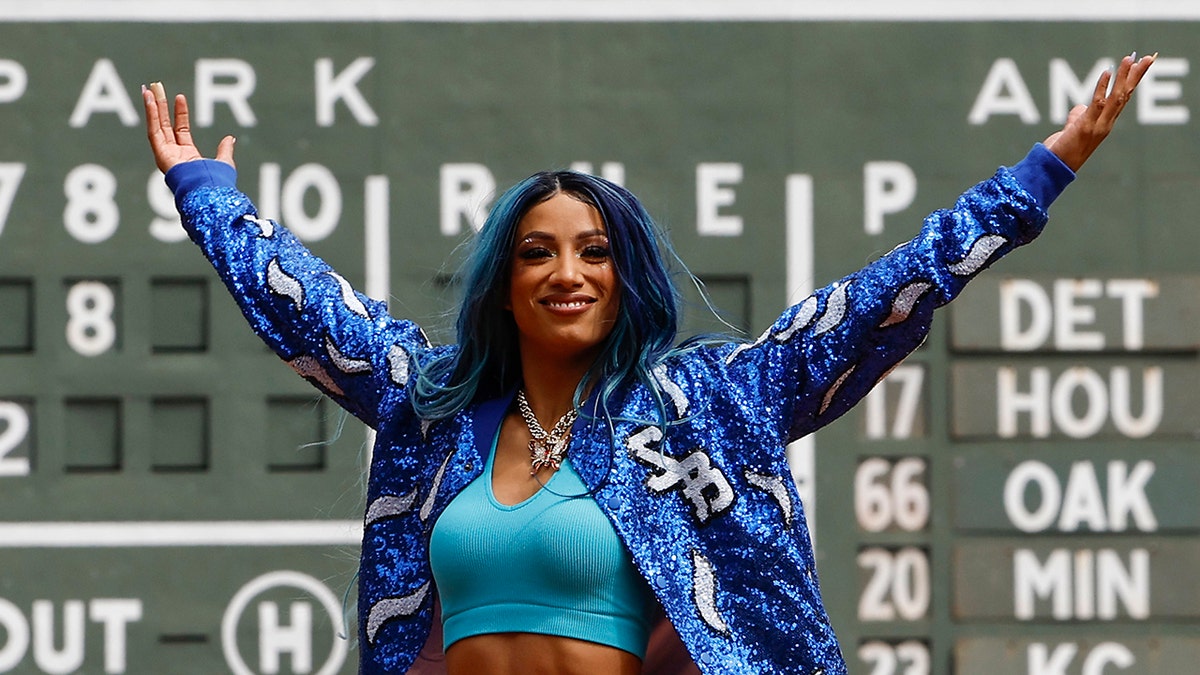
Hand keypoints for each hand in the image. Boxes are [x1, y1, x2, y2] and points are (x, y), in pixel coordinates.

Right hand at [143, 82, 235, 173]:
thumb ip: (225, 150)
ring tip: (149, 90)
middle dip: (161, 107)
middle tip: (157, 89)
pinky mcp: (160, 153)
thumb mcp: (224, 162)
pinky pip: (153, 131)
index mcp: (187, 156)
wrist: (207, 190)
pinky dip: (151, 116)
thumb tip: (230, 138)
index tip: (180, 97)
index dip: (180, 113)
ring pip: (157, 126)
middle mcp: (174, 154)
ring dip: (152, 108)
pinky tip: (149, 101)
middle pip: (165, 125)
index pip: (181, 129)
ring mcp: (165, 154)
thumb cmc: (215, 182)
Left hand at [1042, 53, 1154, 171]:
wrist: (1052, 169)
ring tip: (1130, 58)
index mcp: (1105, 123)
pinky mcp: (1086, 127)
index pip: (1123, 99)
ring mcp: (1098, 126)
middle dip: (1137, 76)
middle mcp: (1106, 124)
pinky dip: (1102, 86)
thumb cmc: (1061, 151)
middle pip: (1126, 96)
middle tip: (1149, 57)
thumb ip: (1077, 117)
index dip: (1132, 81)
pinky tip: (1107, 72)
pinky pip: (1097, 103)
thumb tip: (1079, 108)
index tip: (1142, 64)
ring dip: (1123, 77)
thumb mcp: (1072, 131)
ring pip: (1116, 97)